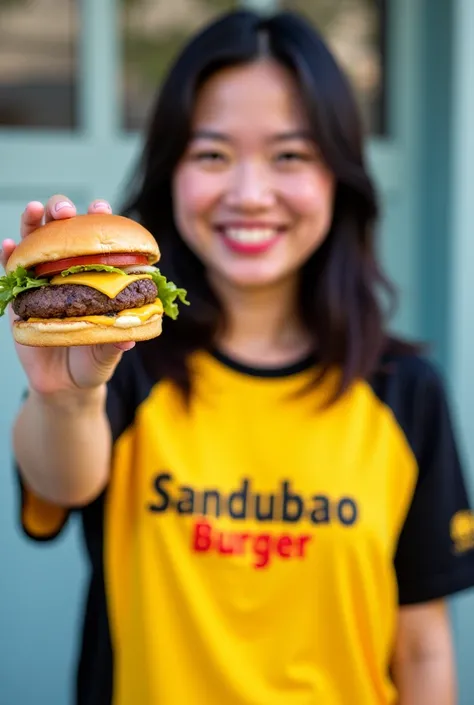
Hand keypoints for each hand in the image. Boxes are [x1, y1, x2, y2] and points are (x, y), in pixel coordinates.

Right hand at [1, 196, 134, 394]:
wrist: (65, 384)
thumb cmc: (93, 360)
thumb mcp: (107, 353)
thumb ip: (115, 341)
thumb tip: (129, 337)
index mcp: (97, 276)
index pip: (99, 240)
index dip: (101, 220)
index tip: (103, 210)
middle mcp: (69, 271)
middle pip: (64, 230)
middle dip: (64, 211)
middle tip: (67, 210)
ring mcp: (42, 279)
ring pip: (35, 241)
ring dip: (34, 221)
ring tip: (36, 209)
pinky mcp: (20, 295)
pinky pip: (11, 270)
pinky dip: (8, 255)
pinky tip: (8, 245)